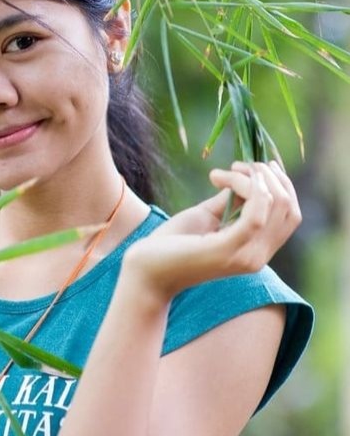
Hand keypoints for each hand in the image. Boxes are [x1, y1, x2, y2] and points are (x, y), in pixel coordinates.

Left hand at [123, 161, 301, 302]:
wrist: (145, 271)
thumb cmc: (171, 244)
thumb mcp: (206, 217)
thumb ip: (229, 201)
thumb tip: (246, 179)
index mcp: (255, 250)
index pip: (290, 214)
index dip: (281, 183)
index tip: (257, 164)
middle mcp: (257, 257)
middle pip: (289, 208)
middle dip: (269, 176)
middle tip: (237, 165)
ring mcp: (245, 256)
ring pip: (276, 206)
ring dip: (255, 177)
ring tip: (226, 170)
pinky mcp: (227, 250)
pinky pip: (255, 214)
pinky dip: (244, 186)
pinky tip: (220, 177)